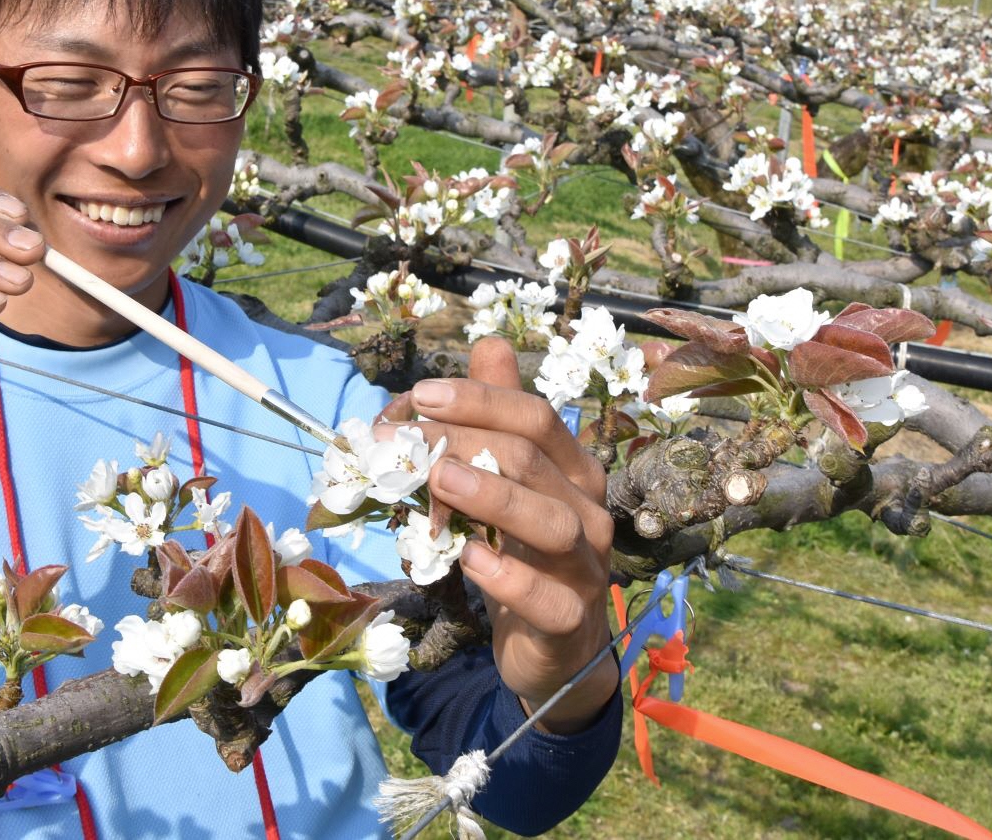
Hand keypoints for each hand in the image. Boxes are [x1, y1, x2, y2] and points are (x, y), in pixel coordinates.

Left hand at [407, 338, 617, 733]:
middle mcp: (587, 509)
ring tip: (438, 481)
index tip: (418, 395)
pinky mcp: (569, 618)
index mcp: (572, 469)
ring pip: (550, 522)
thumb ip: (496, 420)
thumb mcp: (506, 484)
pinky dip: (506, 576)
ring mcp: (584, 565)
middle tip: (404, 442)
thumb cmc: (523, 555)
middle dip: (466, 440)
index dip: (479, 399)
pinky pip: (544, 596)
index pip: (534, 416)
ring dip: (491, 496)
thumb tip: (488, 344)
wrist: (553, 648)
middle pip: (534, 458)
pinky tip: (469, 558)